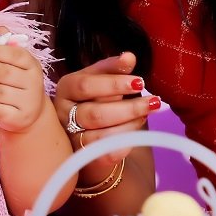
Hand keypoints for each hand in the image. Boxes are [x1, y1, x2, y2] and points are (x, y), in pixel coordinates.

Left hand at [0, 38, 48, 134]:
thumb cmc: (19, 84)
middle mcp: (33, 84)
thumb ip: (8, 47)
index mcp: (32, 66)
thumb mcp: (18, 65)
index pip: (14, 55)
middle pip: (3, 73)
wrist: (30, 114)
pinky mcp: (18, 118)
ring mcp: (27, 102)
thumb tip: (0, 28)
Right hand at [53, 52, 161, 175]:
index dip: (114, 84)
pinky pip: (106, 153)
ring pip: (101, 136)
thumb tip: (129, 57)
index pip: (86, 85)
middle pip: (95, 114)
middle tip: (153, 102)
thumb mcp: (103, 80)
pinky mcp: (83, 157)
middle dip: (129, 108)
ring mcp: (71, 138)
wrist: (91, 133)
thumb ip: (114, 69)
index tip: (140, 82)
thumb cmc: (97, 100)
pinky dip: (125, 143)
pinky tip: (137, 134)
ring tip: (145, 115)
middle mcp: (63, 114)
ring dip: (129, 126)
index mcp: (66, 88)